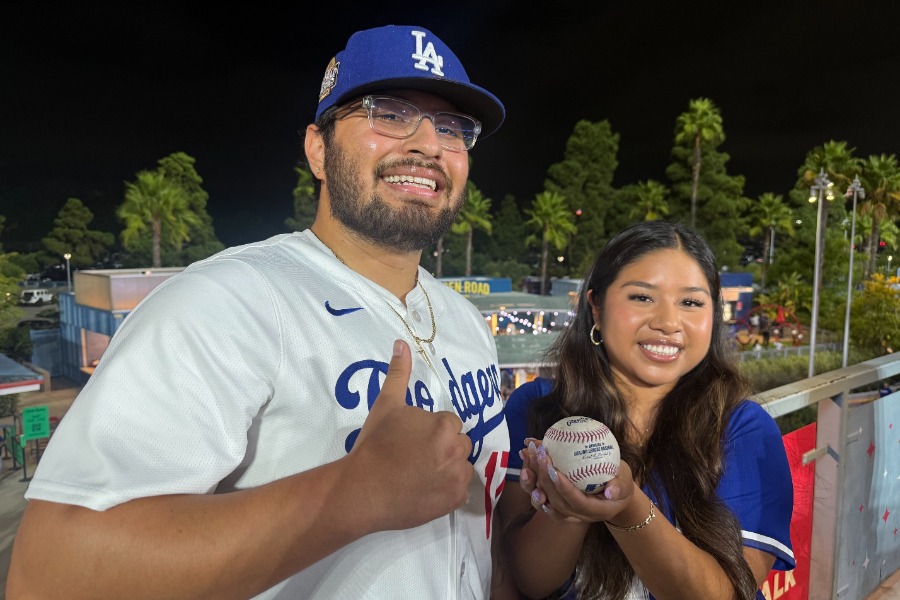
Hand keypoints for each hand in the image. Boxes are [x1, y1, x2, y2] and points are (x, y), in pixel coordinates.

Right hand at [348, 340, 473, 531]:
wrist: (362, 489)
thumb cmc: (375, 445)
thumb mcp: (386, 405)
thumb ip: (398, 374)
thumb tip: (402, 343)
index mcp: (445, 425)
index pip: (449, 423)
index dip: (431, 431)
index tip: (412, 441)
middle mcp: (457, 450)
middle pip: (458, 444)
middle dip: (442, 448)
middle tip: (414, 457)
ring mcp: (457, 478)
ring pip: (460, 467)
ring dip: (447, 468)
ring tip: (419, 474)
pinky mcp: (454, 501)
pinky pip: (459, 491)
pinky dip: (446, 490)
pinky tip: (424, 488)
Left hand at [519, 439, 634, 522]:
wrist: (614, 493)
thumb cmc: (621, 483)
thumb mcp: (626, 482)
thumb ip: (620, 485)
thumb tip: (611, 491)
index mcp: (595, 511)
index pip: (576, 502)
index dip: (563, 488)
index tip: (553, 469)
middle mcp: (577, 514)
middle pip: (556, 501)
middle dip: (544, 478)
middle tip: (539, 454)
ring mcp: (565, 511)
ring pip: (543, 502)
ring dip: (531, 482)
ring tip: (526, 459)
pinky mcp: (555, 503)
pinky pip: (539, 496)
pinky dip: (530, 480)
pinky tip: (525, 463)